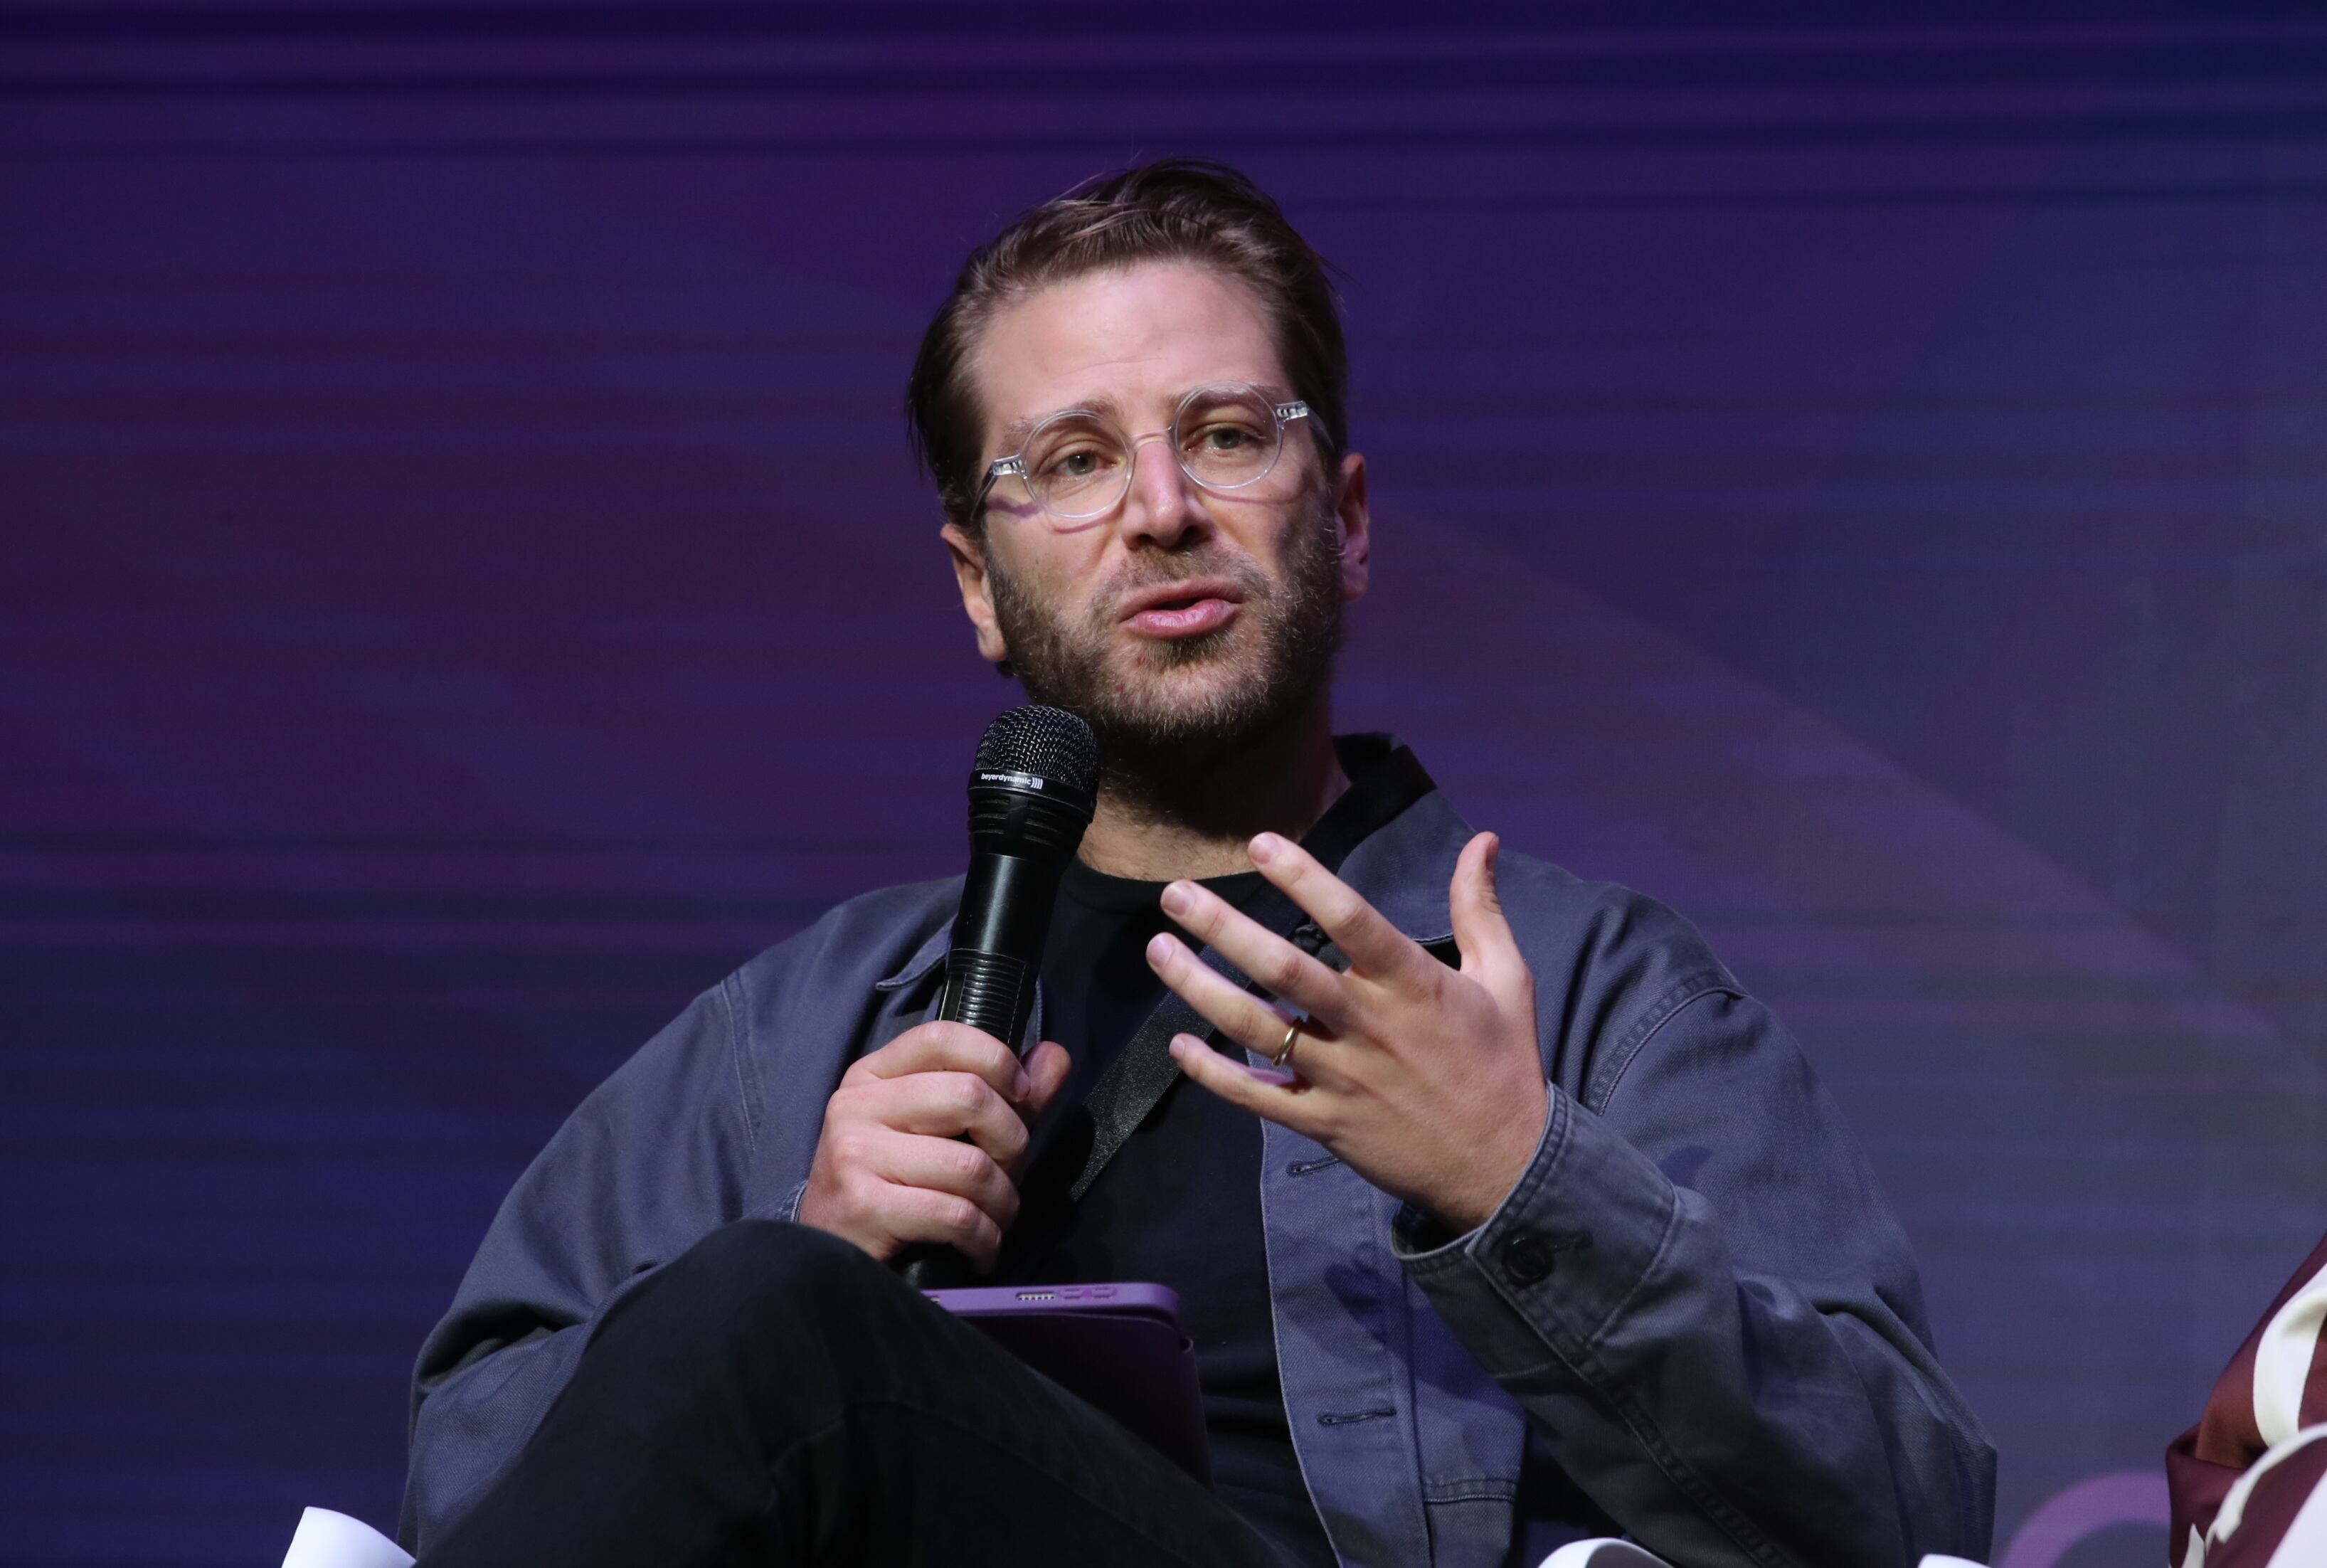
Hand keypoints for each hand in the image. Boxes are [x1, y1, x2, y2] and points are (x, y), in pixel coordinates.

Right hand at [797, 1021, 1071, 1271]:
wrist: (830, 1262)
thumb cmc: (893, 1192)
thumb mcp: (942, 1133)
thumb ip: (1002, 1095)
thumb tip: (1055, 1057)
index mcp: (873, 1077)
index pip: (942, 1037)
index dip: (996, 1059)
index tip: (1021, 1096)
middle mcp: (856, 1105)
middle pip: (968, 1096)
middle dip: (1010, 1142)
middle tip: (1008, 1173)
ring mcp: (854, 1153)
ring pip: (970, 1165)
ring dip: (1001, 1203)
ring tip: (995, 1220)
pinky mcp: (863, 1205)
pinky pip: (955, 1214)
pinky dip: (984, 1239)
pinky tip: (979, 1250)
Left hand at [1146, 830, 1546, 1233]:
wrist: (1506, 1167)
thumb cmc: (1502, 1065)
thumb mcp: (1506, 978)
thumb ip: (1480, 907)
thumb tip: (1481, 839)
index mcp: (1412, 984)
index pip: (1350, 919)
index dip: (1303, 878)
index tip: (1258, 844)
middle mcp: (1369, 1026)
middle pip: (1284, 969)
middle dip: (1224, 927)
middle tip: (1176, 894)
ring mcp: (1341, 1078)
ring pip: (1258, 1029)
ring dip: (1201, 988)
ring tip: (1159, 950)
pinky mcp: (1324, 1123)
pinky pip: (1258, 1097)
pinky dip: (1214, 1073)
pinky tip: (1178, 1045)